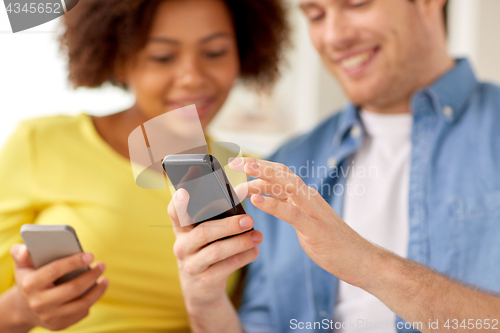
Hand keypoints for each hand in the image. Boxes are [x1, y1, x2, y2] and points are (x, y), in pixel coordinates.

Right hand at [9, 244, 107, 330]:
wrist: (23, 308)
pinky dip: (91, 301)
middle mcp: (38, 303)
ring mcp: (48, 317)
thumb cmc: (29, 279)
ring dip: (97, 291)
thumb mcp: (22, 265)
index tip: (90, 255)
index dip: (73, 262)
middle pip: (72, 289)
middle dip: (91, 275)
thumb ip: (21, 253)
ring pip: (81, 304)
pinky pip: (80, 313)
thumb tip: (26, 248)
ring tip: (104, 279)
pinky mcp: (57, 325)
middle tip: (102, 265)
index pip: (54, 271)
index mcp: (29, 285)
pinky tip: (96, 291)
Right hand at [168, 188, 261, 311]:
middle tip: (249, 219)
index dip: (178, 202)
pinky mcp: (205, 280)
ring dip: (240, 242)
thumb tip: (239, 198)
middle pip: (203, 232)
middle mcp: (182, 246)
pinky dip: (243, 257)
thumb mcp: (204, 235)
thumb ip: (214, 217)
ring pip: (216, 251)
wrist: (200, 289)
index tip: (184, 191)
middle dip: (228, 225)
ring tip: (258, 236)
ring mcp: (191, 265)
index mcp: (181, 229)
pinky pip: (227, 267)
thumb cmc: (206, 250)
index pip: (175, 213)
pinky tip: (255, 250)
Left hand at [229, 157, 379, 288]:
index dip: (260, 167)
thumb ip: (288, 207)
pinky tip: (255, 200)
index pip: (280, 174)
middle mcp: (309, 198)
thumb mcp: (305, 220)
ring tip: (243, 171)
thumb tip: (266, 198)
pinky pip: (291, 213)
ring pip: (287, 186)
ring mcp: (313, 211)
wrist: (360, 259)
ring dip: (263, 177)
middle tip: (233, 163)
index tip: (238, 165)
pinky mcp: (315, 228)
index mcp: (306, 196)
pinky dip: (272, 204)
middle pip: (281, 173)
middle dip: (257, 165)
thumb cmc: (331, 242)